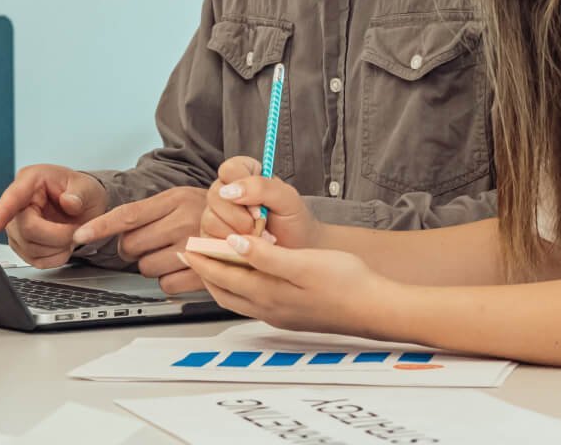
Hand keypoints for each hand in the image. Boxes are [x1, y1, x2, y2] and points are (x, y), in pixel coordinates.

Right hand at [0, 165, 107, 268]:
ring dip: (58, 247)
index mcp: (32, 180)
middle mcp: (18, 203)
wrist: (84, 208)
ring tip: (71, 233)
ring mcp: (16, 227)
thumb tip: (69, 201)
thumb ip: (80, 193)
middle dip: (57, 234)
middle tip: (76, 229)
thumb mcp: (88, 187)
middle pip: (27, 229)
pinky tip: (63, 244)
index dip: (2, 212)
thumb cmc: (82, 193)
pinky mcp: (20, 245)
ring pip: (30, 248)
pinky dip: (54, 257)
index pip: (14, 197)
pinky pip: (34, 260)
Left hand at [71, 186, 208, 293]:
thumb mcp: (180, 199)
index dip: (100, 226)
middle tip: (153, 241)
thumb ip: (149, 212)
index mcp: (176, 198)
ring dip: (153, 265)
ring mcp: (195, 246)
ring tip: (174, 252)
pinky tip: (184, 266)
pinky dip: (170, 280)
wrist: (249, 220)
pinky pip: (165, 285)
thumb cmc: (206, 212)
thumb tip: (109, 228)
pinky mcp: (203, 270)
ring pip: (146, 268)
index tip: (79, 236)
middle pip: (132, 245)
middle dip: (135, 248)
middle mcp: (185, 219)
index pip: (129, 214)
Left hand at [183, 235, 395, 337]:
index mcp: (269, 293)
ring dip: (220, 280)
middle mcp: (269, 307)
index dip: (203, 260)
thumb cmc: (345, 282)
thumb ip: (266, 256)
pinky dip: (239, 286)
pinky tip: (248, 277)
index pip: (224, 276)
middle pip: (224, 290)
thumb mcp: (303, 263)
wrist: (373, 307)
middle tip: (190, 254)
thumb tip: (233, 246)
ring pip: (237, 298)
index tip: (187, 245)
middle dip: (204, 271)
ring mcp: (280, 313)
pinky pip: (252, 300)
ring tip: (211, 264)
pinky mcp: (291, 314)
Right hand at [200, 156, 320, 249]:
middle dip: (240, 216)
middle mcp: (228, 191)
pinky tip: (247, 247)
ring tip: (257, 237)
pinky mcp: (211, 237)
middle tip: (260, 225)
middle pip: (215, 194)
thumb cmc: (293, 222)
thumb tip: (230, 190)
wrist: (295, 252)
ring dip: (236, 232)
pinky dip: (229, 246)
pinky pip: (207, 239)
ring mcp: (217, 214)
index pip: (229, 169)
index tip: (259, 207)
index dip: (241, 187)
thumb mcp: (288, 199)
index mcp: (247, 173)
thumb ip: (262, 187)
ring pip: (209, 218)